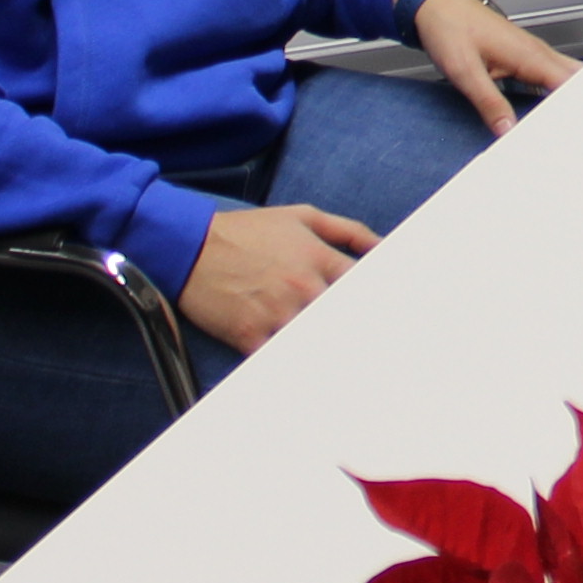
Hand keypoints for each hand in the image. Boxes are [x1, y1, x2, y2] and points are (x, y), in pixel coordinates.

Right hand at [178, 201, 372, 354]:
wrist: (189, 246)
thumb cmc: (247, 231)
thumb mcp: (302, 217)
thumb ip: (348, 231)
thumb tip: (385, 246)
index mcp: (319, 258)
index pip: (366, 286)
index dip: (380, 302)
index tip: (394, 316)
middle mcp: (302, 287)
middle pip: (346, 318)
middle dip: (357, 330)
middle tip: (381, 353)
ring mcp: (276, 313)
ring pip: (316, 341)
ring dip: (322, 346)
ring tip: (341, 363)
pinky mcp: (250, 335)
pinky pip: (280, 358)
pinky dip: (289, 361)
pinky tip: (295, 366)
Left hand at [414, 0, 579, 136]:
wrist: (437, 5)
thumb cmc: (449, 28)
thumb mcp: (464, 70)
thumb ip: (489, 102)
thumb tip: (508, 130)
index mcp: (528, 55)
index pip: (569, 84)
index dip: (580, 106)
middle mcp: (536, 52)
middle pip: (579, 77)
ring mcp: (533, 52)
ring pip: (570, 74)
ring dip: (576, 96)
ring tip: (578, 124)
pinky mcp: (525, 56)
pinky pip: (554, 74)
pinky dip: (561, 91)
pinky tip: (555, 106)